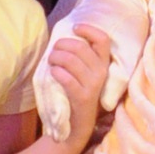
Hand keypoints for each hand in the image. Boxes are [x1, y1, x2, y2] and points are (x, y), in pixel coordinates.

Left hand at [43, 25, 111, 153]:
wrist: (77, 126)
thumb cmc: (76, 94)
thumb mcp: (82, 73)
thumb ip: (78, 56)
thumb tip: (61, 37)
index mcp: (103, 64)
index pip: (103, 39)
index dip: (88, 30)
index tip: (75, 28)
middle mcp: (101, 72)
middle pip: (80, 47)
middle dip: (62, 44)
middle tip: (54, 51)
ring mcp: (93, 85)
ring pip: (71, 60)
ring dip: (56, 57)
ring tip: (51, 61)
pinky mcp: (83, 97)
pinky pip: (67, 78)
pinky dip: (57, 72)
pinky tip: (53, 72)